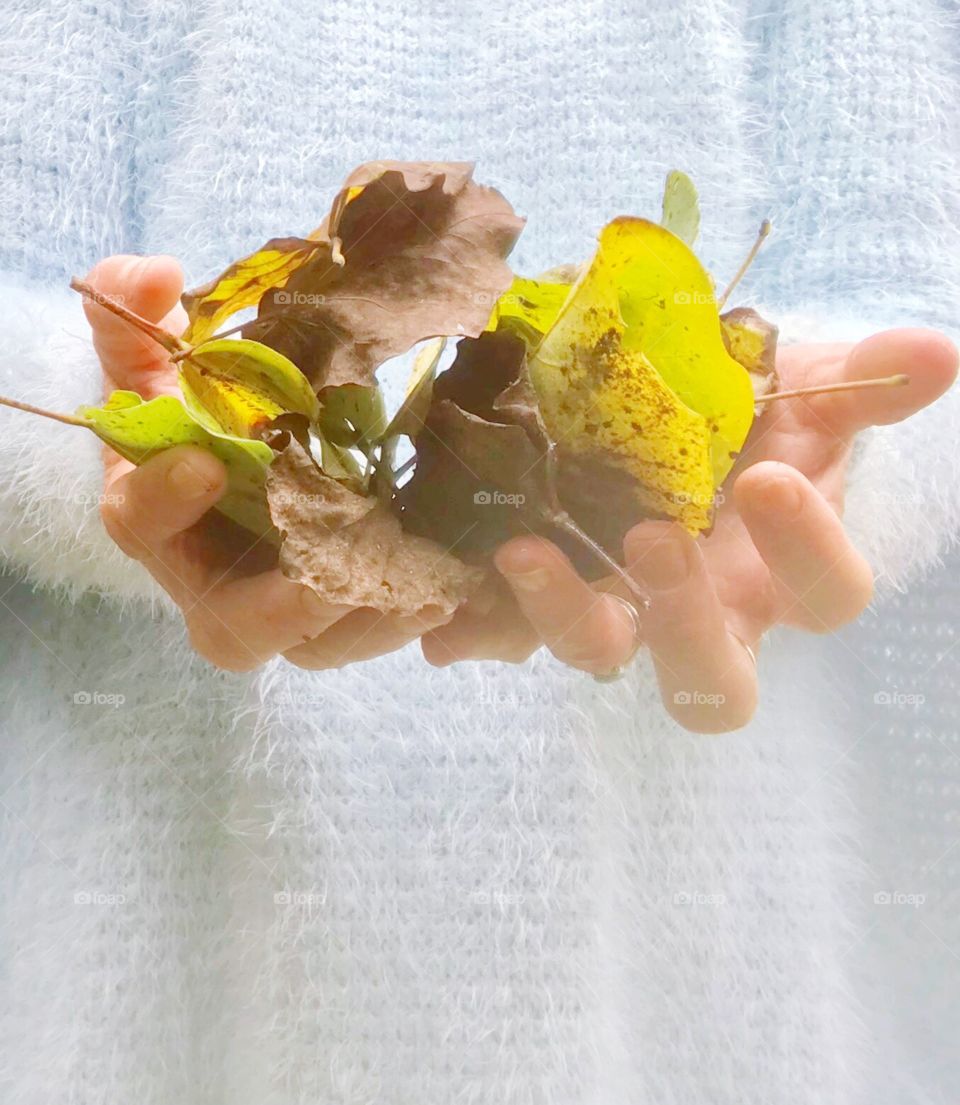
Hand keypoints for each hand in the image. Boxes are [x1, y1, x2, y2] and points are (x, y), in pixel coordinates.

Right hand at [83, 254, 449, 671]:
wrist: (251, 438)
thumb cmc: (199, 399)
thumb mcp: (159, 349)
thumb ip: (134, 307)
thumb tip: (157, 276)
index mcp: (155, 515)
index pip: (138, 522)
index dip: (163, 500)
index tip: (206, 464)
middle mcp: (213, 580)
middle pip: (233, 628)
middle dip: (283, 609)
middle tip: (333, 575)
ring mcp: (279, 604)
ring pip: (315, 645)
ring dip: (368, 625)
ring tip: (427, 590)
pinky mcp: (336, 609)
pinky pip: (367, 634)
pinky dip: (409, 618)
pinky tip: (455, 587)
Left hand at [422, 329, 957, 731]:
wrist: (674, 405)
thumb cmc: (755, 407)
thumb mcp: (808, 385)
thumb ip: (862, 383)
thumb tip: (940, 356)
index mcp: (782, 569)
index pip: (828, 596)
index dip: (809, 554)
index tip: (768, 480)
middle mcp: (708, 610)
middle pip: (714, 680)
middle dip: (687, 620)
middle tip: (656, 540)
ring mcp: (624, 609)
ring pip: (606, 658)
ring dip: (566, 617)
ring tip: (523, 552)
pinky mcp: (552, 595)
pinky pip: (514, 633)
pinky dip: (480, 629)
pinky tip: (442, 621)